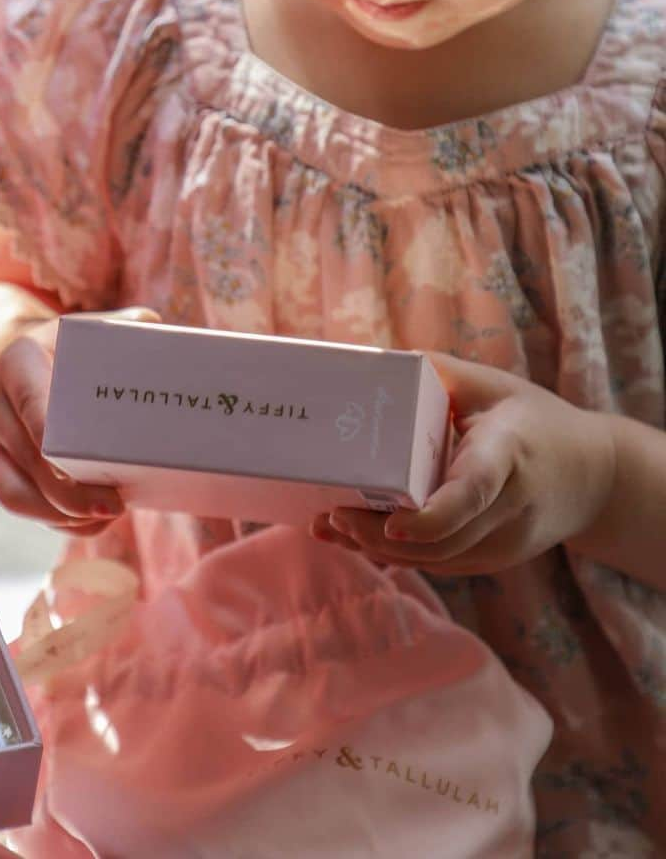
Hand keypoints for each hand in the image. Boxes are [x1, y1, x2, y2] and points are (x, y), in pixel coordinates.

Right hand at [0, 307, 159, 536]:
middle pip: (29, 458)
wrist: (25, 360)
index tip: (82, 460)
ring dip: (62, 516)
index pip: (31, 401)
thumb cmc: (70, 346)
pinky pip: (19, 504)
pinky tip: (91, 524)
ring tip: (108, 518)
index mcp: (18, 362)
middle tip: (116, 504)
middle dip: (70, 492)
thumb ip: (122, 326)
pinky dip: (56, 522)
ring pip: (17, 493)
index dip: (51, 433)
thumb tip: (154, 327)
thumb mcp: (89, 328)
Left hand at [315, 353, 615, 575]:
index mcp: (511, 453)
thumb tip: (377, 359)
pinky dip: (397, 556)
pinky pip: (441, 564)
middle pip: (444, 537)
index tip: (392, 523)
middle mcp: (511, 506)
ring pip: (438, 559)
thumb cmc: (535, 420)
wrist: (594, 477)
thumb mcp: (495, 386)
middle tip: (331, 514)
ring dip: (379, 550)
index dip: (433, 515)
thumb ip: (440, 372)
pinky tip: (353, 540)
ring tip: (329, 525)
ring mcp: (506, 542)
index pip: (474, 491)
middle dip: (382, 535)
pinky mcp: (496, 560)